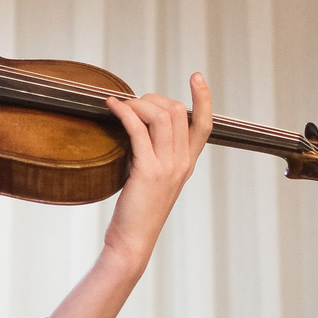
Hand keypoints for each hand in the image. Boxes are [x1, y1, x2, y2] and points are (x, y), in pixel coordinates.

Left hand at [100, 73, 214, 267]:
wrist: (133, 241)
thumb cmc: (138, 212)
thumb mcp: (154, 179)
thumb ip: (156, 155)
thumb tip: (139, 126)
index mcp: (187, 164)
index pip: (205, 124)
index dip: (204, 98)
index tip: (197, 77)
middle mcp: (182, 163)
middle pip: (178, 111)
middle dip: (154, 98)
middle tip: (134, 102)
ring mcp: (167, 166)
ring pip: (161, 116)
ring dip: (138, 103)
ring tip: (121, 105)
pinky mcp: (147, 171)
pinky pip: (138, 129)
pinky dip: (125, 112)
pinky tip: (112, 107)